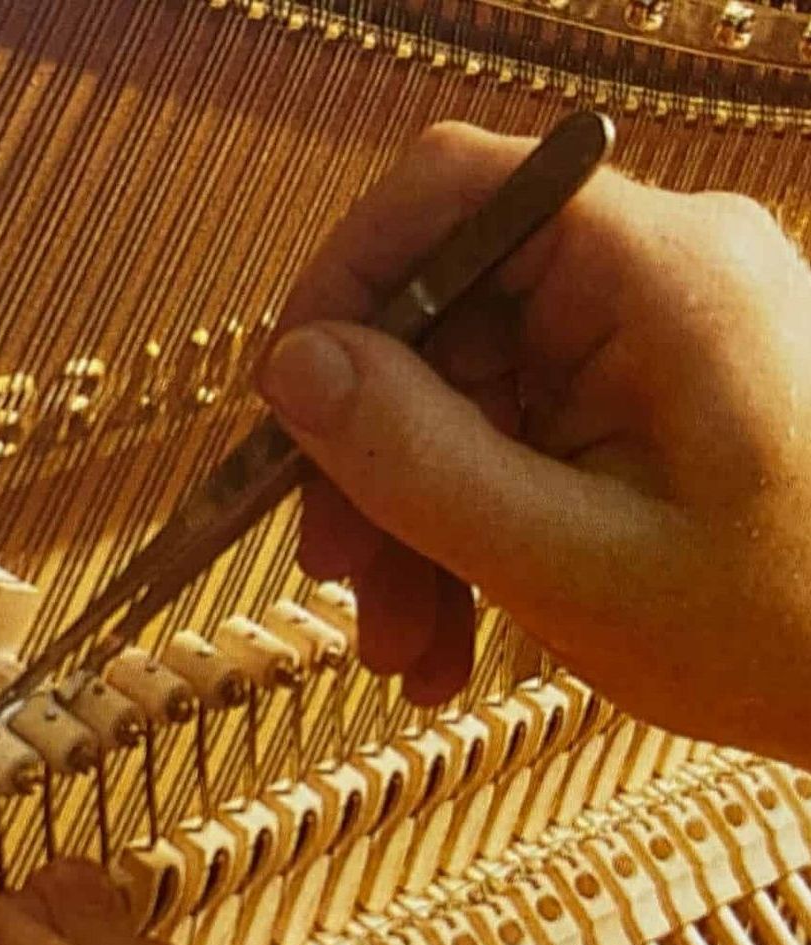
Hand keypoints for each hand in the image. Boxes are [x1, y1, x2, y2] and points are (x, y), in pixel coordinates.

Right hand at [259, 122, 810, 767]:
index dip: (343, 287)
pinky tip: (450, 635)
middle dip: (374, 458)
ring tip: (401, 645)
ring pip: (468, 393)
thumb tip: (294, 367)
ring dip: (413, 520)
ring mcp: (651, 334)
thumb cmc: (776, 631)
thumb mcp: (569, 563)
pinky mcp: (644, 393)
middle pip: (446, 317)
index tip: (289, 410)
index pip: (453, 192)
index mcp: (658, 273)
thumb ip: (422, 461)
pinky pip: (517, 435)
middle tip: (337, 575)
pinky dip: (469, 529)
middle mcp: (656, 274)